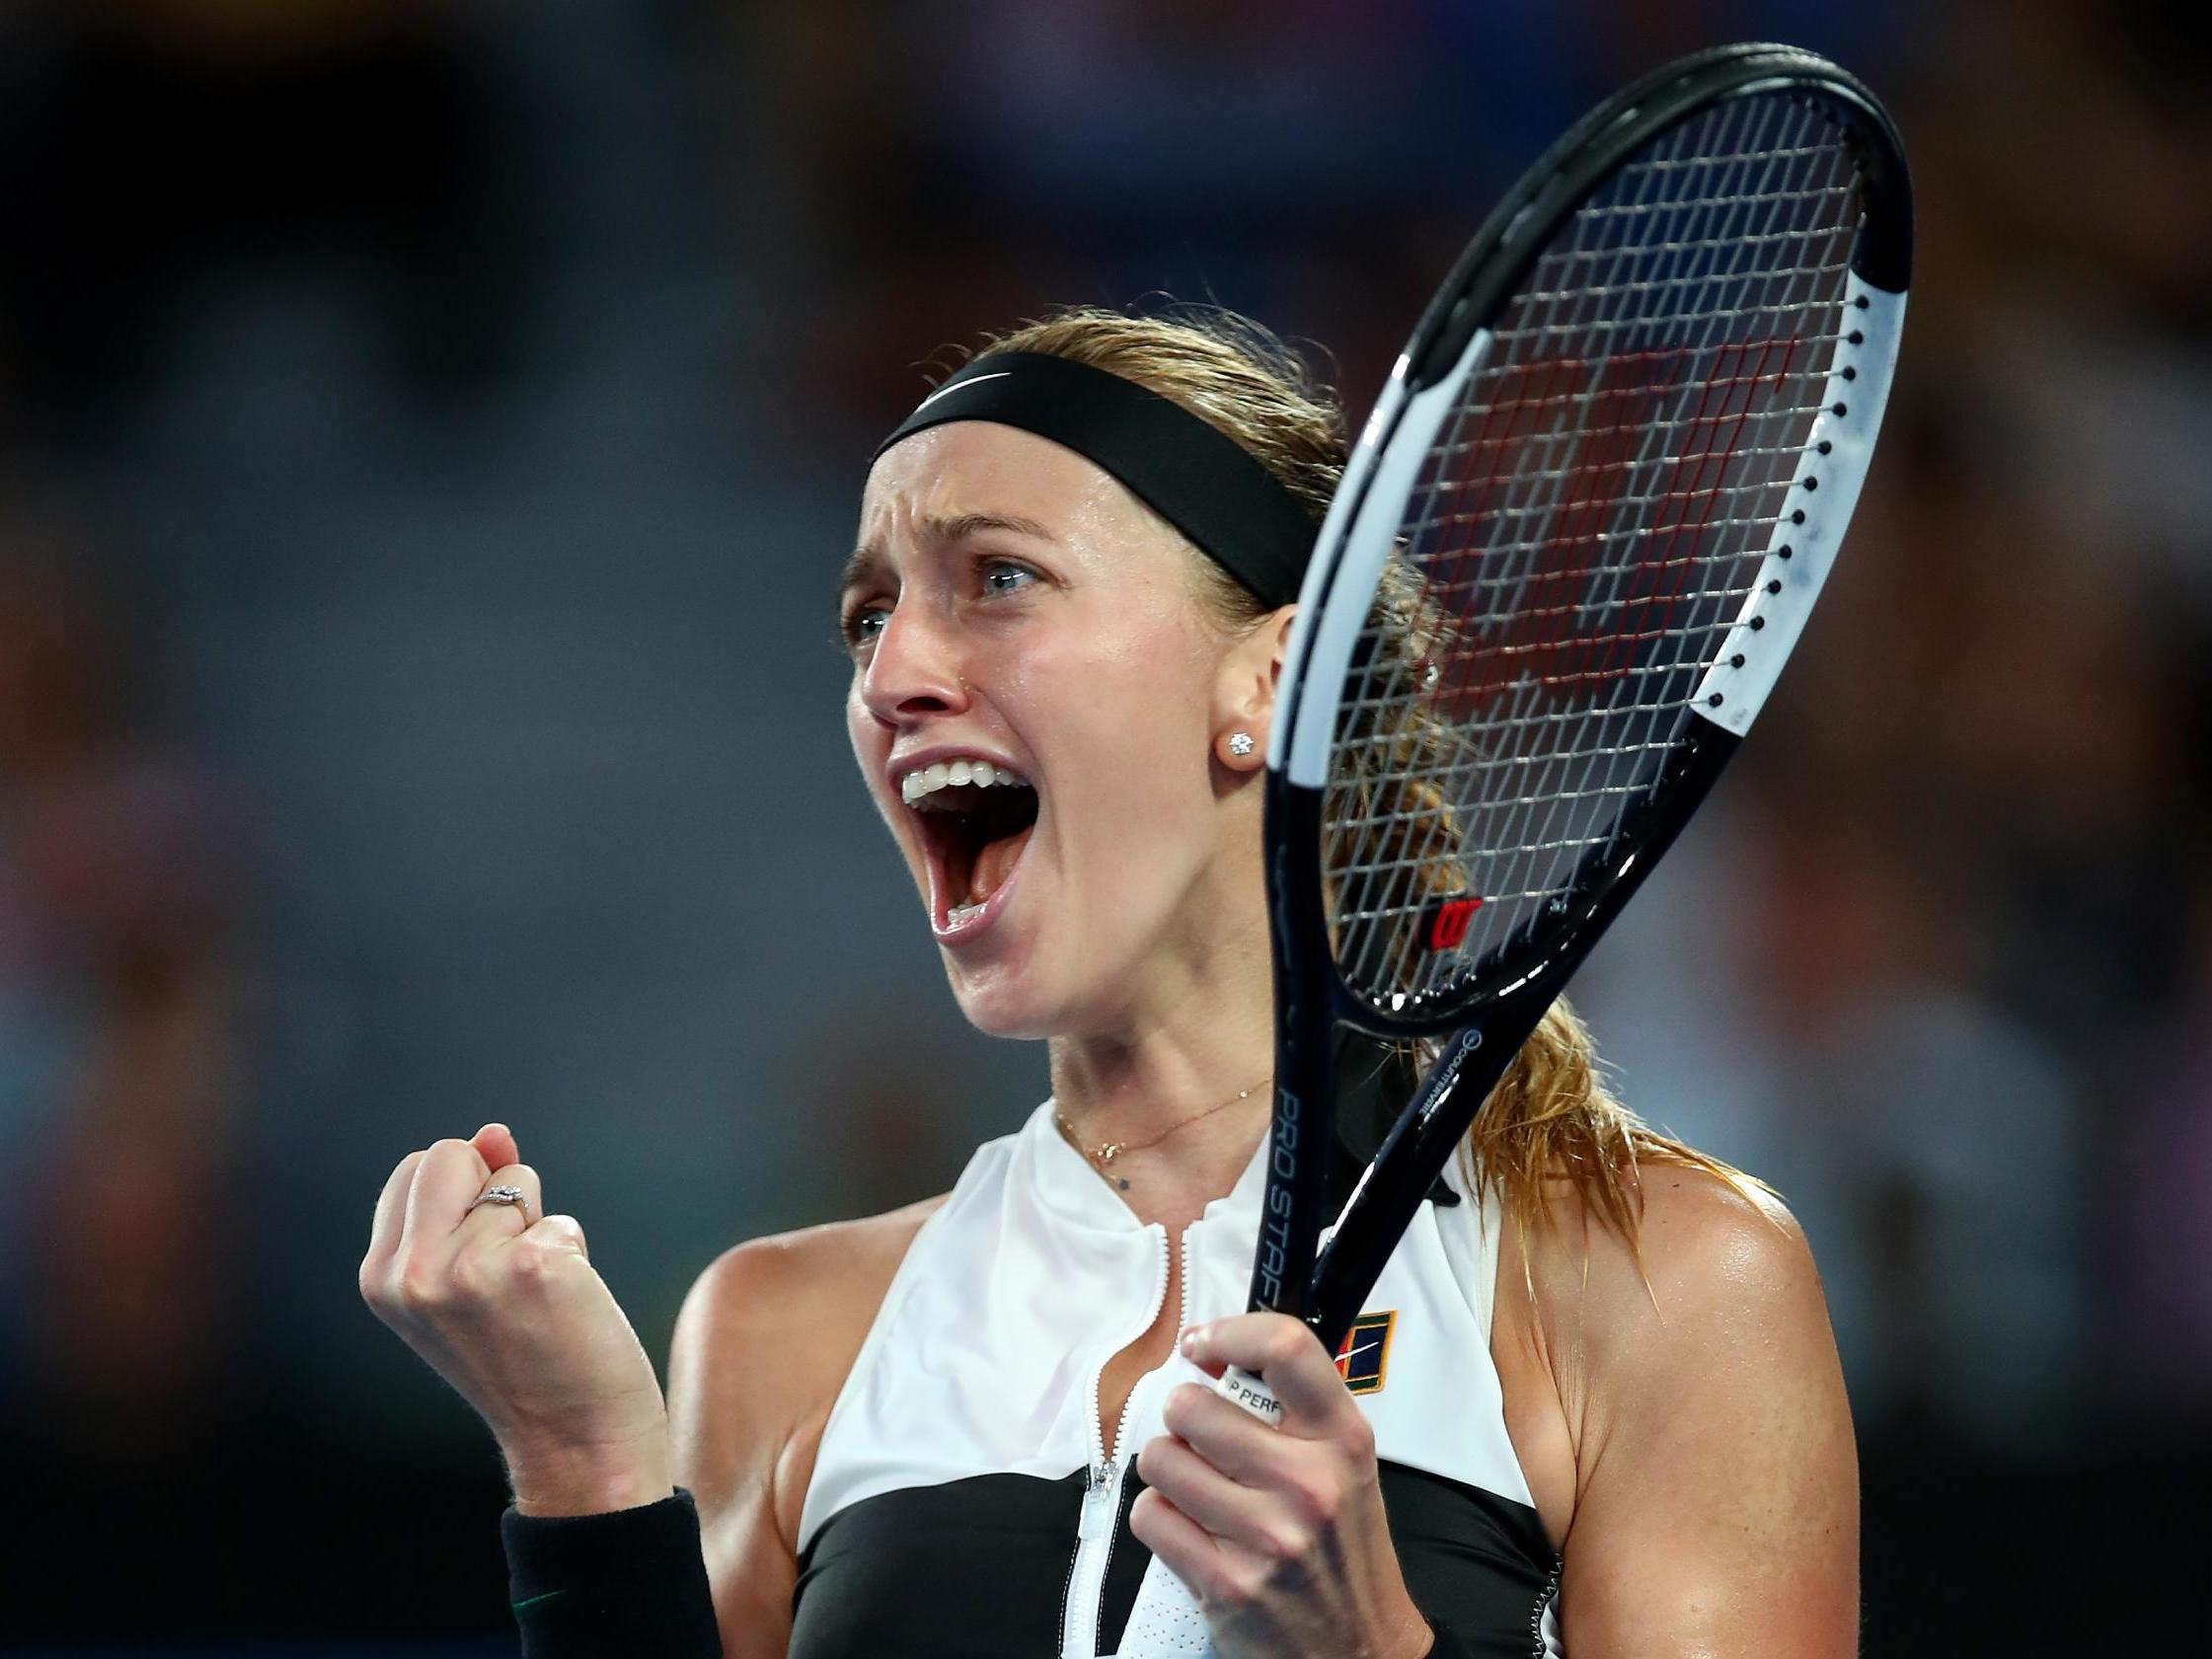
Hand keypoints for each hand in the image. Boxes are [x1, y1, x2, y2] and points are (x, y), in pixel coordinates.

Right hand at [359, 1123, 672, 1513]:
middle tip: (507, 1272)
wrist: (572, 1438)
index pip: (416, 1169)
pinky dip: (572, 1252)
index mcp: (380, 1277)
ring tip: (535, 1297)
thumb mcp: (468, 1278)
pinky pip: (559, 1220)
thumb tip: (494, 1132)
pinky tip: (564, 1308)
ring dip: (537, 1227)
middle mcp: (410, 1274)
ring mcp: (466, 1271)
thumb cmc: (525, 1353)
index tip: (476, 1263)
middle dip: (492, 1191)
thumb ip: (465, 1204)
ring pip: (515, 1180)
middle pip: (451, 1153)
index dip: (462, 1197)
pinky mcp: (529, 1266)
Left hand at [1131, 1313, 1433, 1658]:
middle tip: (1203, 1442)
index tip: (1204, 1346)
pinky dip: (1160, 1518)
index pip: (1285, 1346)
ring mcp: (1265, 1534)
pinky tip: (1192, 1528)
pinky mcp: (1224, 1582)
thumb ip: (1293, 1411)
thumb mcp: (1344, 1466)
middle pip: (1193, 1406)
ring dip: (1168, 1469)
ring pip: (1160, 1458)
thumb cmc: (1342, 1548)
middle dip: (1184, 1419)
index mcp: (1341, 1439)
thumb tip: (1212, 1354)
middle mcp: (1307, 1482)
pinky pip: (1149, 1515)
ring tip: (1198, 1487)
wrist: (1362, 1650)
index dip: (1229, 1333)